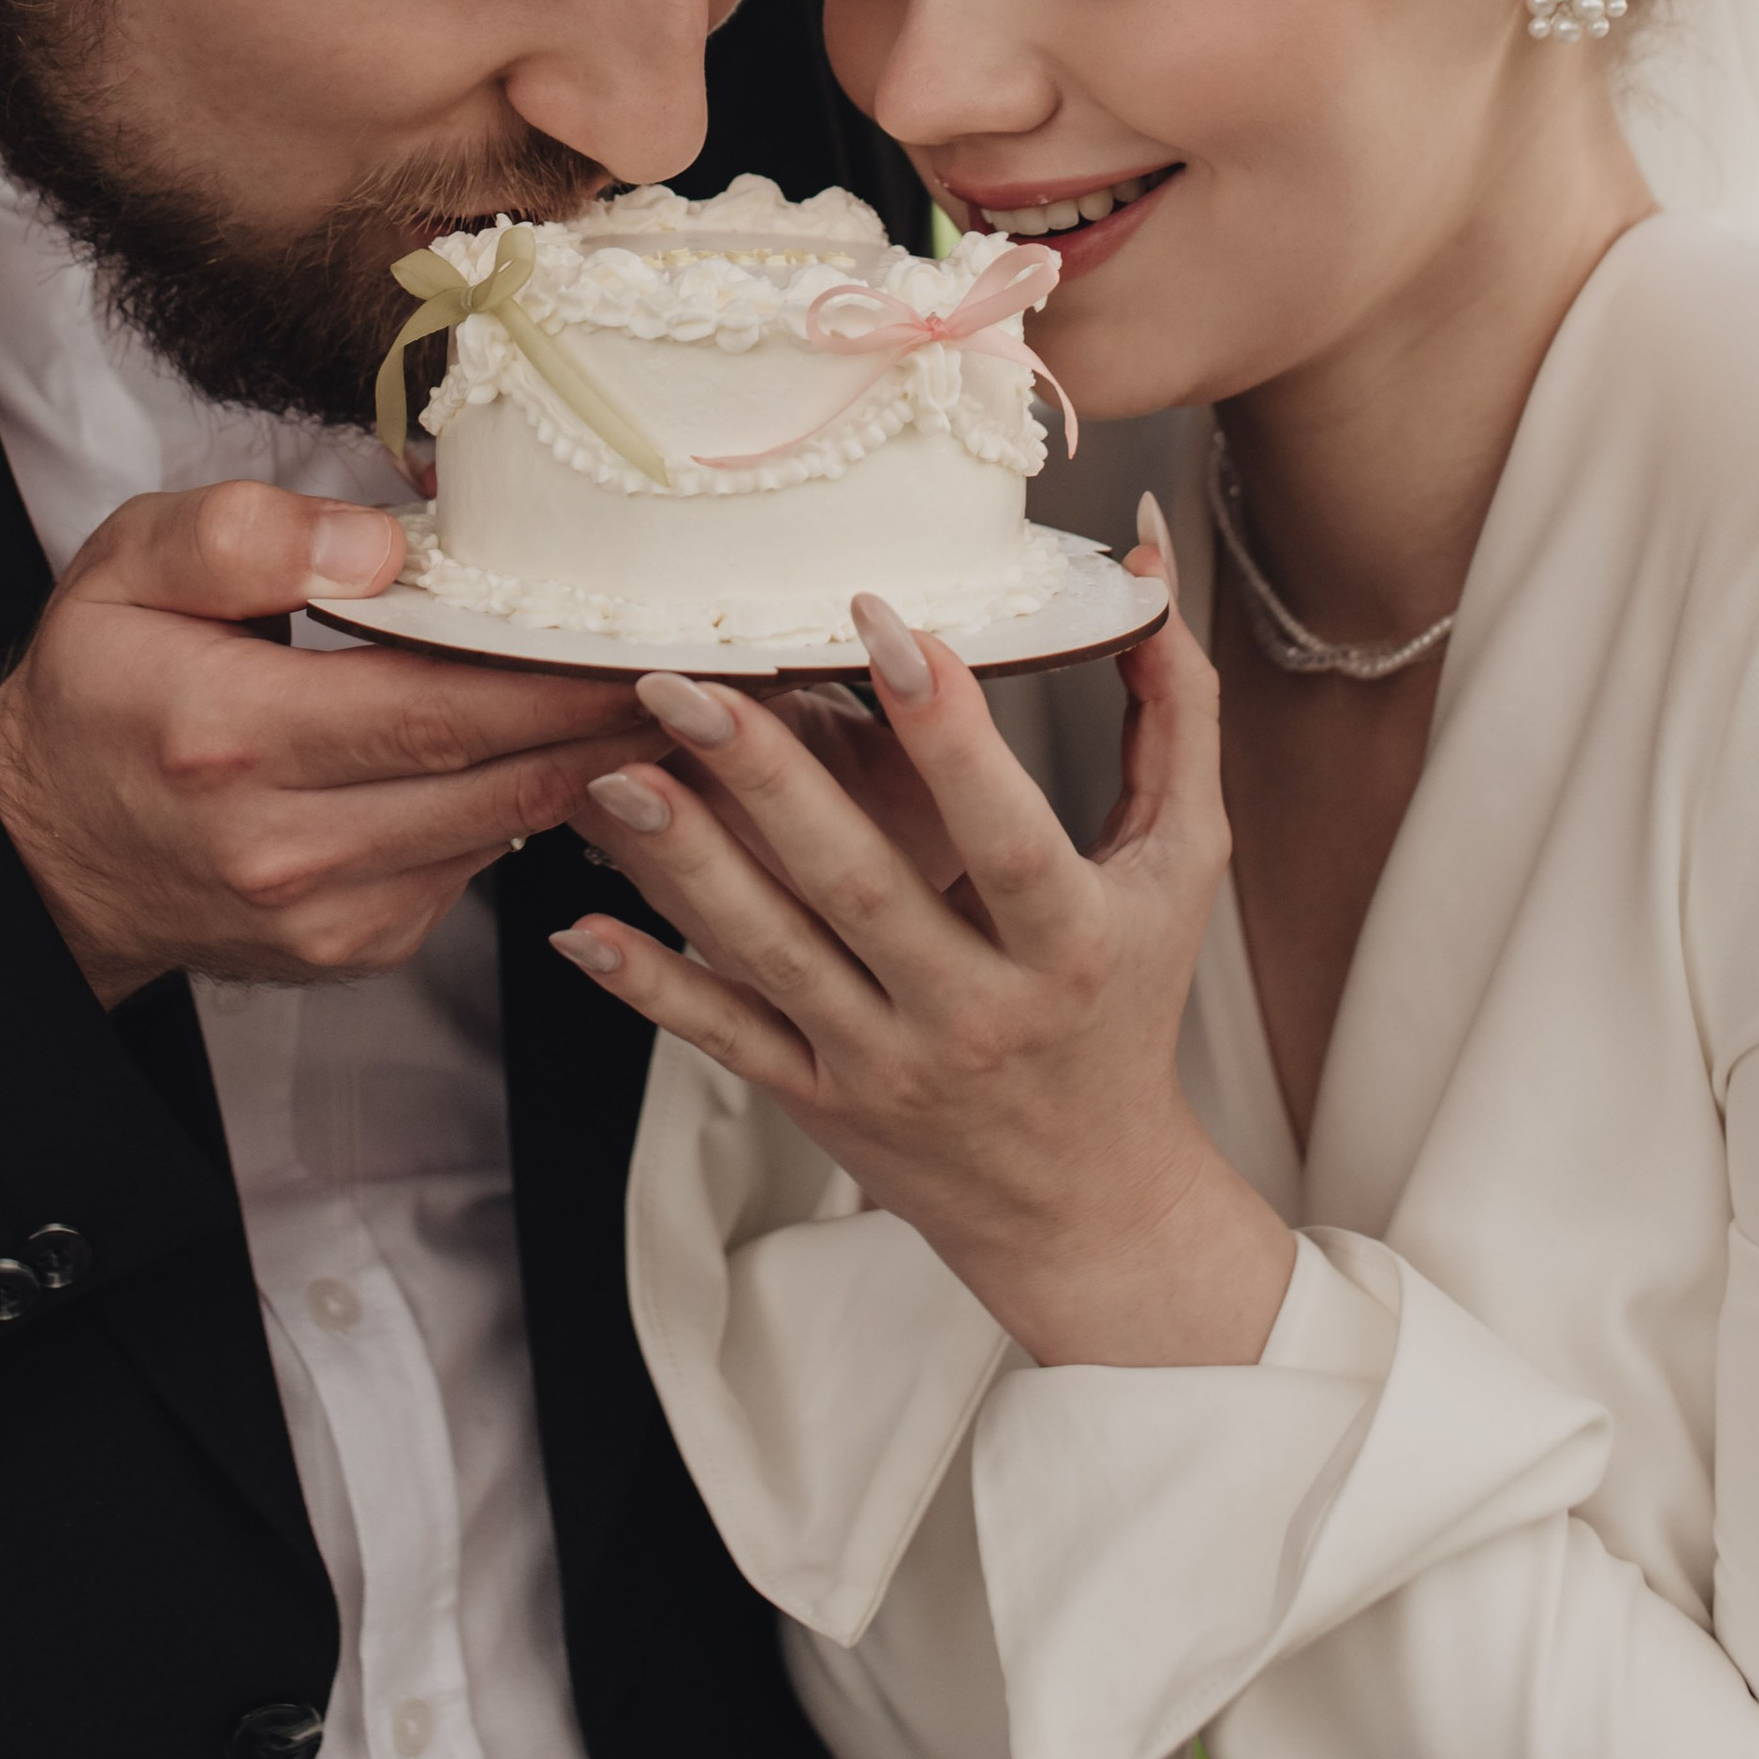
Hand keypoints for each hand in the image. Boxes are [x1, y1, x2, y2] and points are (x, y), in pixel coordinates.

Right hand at [0, 483, 653, 1004]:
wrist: (46, 854)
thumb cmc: (101, 690)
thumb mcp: (129, 569)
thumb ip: (248, 537)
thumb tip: (383, 545)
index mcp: (232, 738)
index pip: (437, 706)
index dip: (559, 676)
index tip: (660, 634)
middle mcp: (286, 845)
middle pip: (496, 778)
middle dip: (616, 720)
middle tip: (722, 662)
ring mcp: (328, 912)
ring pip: (503, 832)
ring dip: (600, 768)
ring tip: (683, 695)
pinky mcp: (356, 944)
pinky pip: (476, 866)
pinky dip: (538, 808)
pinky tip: (587, 750)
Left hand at [552, 575, 1293, 1369]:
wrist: (1086, 1204)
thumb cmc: (1130, 1003)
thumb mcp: (1179, 865)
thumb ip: (1173, 714)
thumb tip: (1142, 554)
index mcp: (1067, 945)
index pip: (1004, 834)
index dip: (949, 733)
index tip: (888, 623)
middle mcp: (972, 1013)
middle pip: (859, 887)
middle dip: (768, 779)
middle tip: (689, 681)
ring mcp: (885, 1062)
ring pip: (773, 956)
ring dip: (687, 864)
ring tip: (616, 774)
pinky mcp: (819, 1100)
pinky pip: (724, 1039)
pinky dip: (650, 985)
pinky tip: (578, 926)